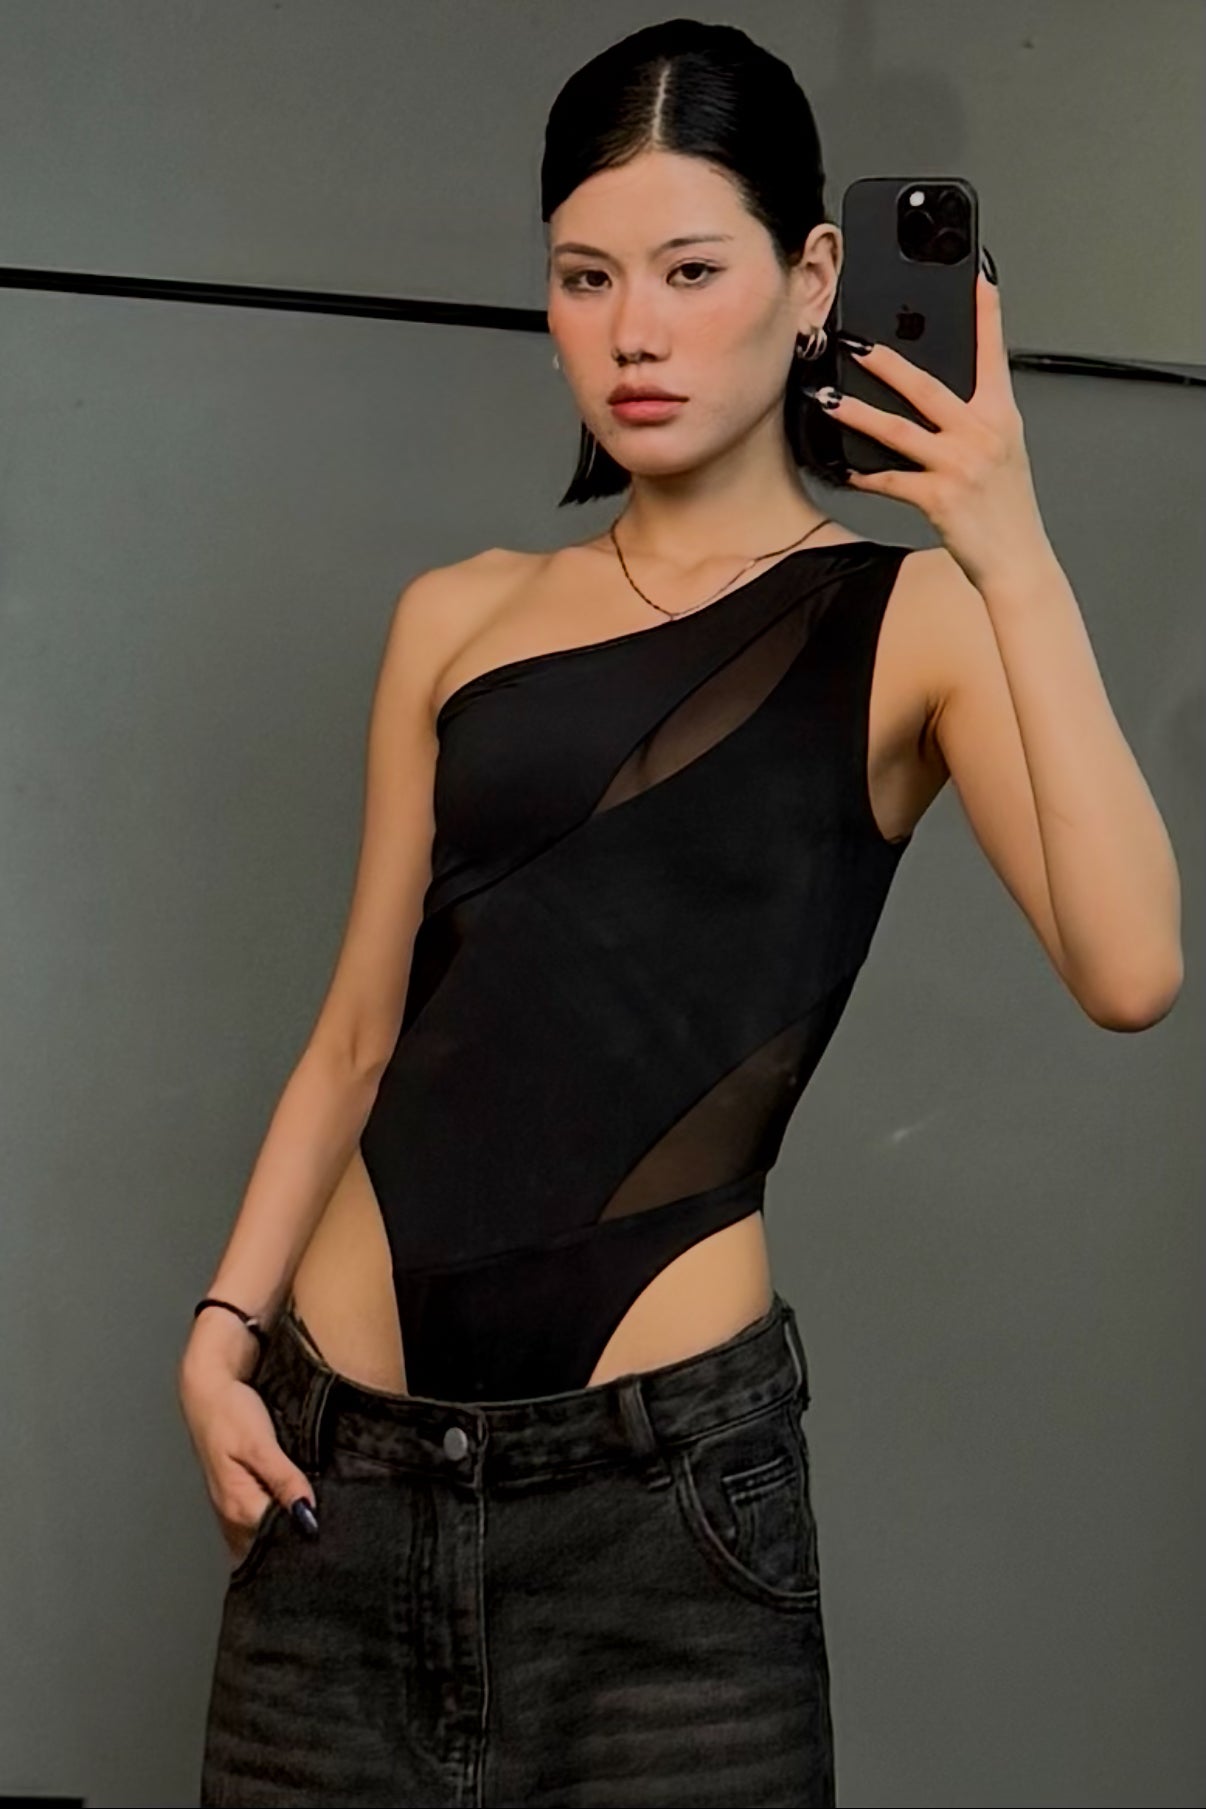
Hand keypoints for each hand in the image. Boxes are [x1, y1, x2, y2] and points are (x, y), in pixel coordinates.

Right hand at [177, 1352, 317, 1569]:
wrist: (206, 1391)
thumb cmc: (230, 1412)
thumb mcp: (260, 1443)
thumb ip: (284, 1480)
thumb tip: (307, 1515)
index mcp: (239, 1506)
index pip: (277, 1540)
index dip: (305, 1537)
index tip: (331, 1532)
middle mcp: (232, 1515)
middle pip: (268, 1545)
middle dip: (296, 1541)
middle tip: (328, 1531)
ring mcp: (231, 1508)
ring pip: (261, 1537)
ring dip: (285, 1532)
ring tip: (317, 1522)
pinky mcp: (235, 1497)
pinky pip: (257, 1522)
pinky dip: (275, 1522)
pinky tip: (293, 1510)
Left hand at [818, 260, 1049, 590]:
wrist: (1017, 560)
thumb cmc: (1007, 509)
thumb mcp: (1003, 453)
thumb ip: (975, 421)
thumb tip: (938, 400)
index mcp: (1001, 418)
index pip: (992, 354)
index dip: (986, 314)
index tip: (978, 277)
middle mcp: (982, 435)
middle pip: (927, 387)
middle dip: (887, 362)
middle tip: (854, 343)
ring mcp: (960, 466)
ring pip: (899, 431)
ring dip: (859, 414)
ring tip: (829, 400)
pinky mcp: (939, 498)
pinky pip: (891, 480)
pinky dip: (865, 474)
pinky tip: (844, 466)